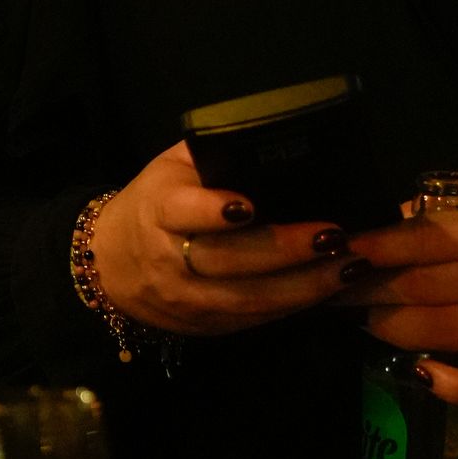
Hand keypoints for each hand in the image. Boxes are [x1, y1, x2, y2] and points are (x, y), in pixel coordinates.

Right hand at [90, 140, 362, 337]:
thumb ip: (214, 154)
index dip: (212, 212)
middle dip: (284, 250)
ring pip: (248, 298)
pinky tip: (331, 289)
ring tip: (349, 266)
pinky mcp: (206, 325)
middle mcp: (169, 258)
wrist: (108, 264)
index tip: (249, 206)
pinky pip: (255, 319)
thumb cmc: (155, 201)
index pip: (182, 211)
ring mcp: (187, 299)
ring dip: (304, 286)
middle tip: (335, 235)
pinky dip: (296, 306)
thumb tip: (276, 133)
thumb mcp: (171, 168)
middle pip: (228, 260)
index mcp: (159, 208)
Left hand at [347, 203, 457, 402]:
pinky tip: (420, 373)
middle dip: (367, 288)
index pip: (425, 238)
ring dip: (387, 327)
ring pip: (435, 332)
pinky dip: (445, 383)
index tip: (340, 250)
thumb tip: (394, 220)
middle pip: (420, 285)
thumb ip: (449, 223)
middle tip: (333, 289)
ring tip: (361, 319)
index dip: (376, 246)